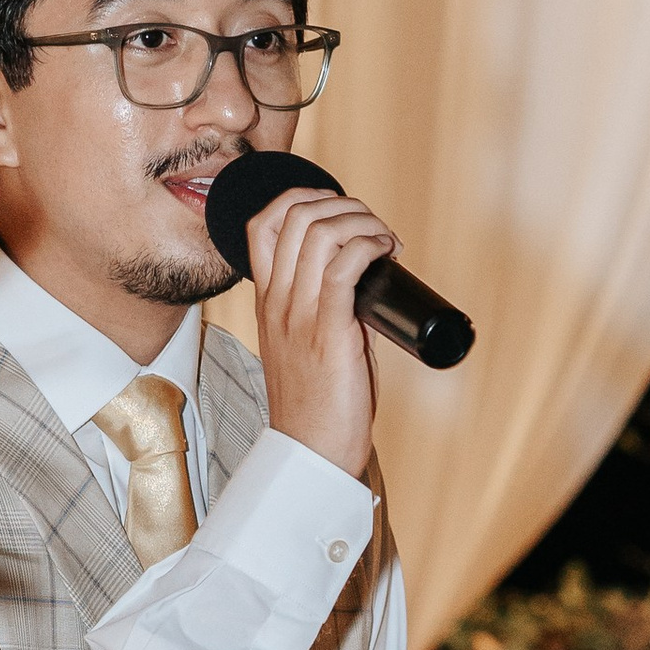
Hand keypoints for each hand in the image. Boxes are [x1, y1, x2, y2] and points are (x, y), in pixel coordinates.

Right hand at [245, 182, 395, 479]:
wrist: (312, 451)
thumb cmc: (318, 403)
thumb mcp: (306, 344)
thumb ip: (325, 308)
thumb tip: (367, 281)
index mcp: (267, 301)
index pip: (262, 223)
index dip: (301, 198)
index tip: (340, 212)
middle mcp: (277, 302)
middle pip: (293, 215)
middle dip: (342, 204)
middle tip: (374, 228)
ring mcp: (299, 315)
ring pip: (319, 231)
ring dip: (362, 221)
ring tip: (386, 240)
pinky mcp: (329, 332)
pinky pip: (345, 265)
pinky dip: (370, 244)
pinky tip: (387, 252)